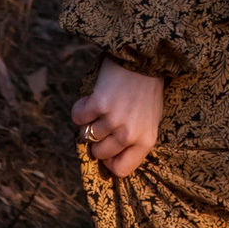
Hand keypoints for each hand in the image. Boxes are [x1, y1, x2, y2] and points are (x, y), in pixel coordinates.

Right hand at [72, 57, 163, 179]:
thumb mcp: (150, 119)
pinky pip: (78, 117)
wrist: (144, 58)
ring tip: (97, 108)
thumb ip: (134, 140)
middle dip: (95, 140)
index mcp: (146, 140)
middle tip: (100, 124)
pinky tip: (89, 99)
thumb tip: (109, 159)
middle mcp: (129, 134)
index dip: (109, 161)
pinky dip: (80, 109)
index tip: (107, 148)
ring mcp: (114, 120)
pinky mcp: (99, 104)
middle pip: (99, 153)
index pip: (121, 169)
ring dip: (87, 123)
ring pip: (86, 135)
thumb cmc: (147, 89)